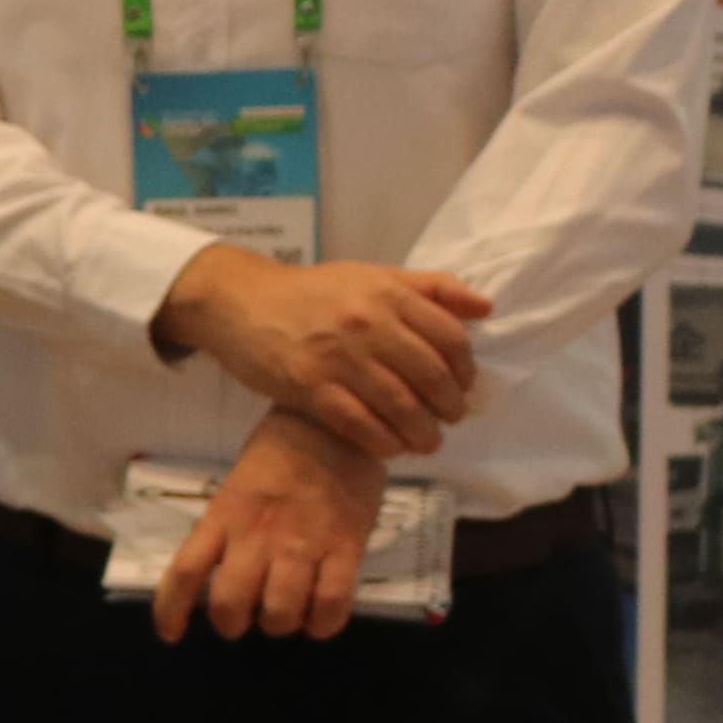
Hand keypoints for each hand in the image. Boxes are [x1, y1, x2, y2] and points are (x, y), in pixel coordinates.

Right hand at [155, 245, 495, 461]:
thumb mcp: (371, 276)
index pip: (449, 338)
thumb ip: (429, 287)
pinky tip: (391, 446)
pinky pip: (359, 423)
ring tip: (426, 442)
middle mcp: (367, 323)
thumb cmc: (310, 292)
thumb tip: (484, 307)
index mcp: (387, 294)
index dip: (466, 369)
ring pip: (400, 405)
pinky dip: (383, 441)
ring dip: (422, 432)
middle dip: (449, 406)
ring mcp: (337, 357)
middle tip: (449, 419)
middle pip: (431, 376)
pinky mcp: (309, 386)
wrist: (238, 302)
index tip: (463, 386)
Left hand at [157, 410, 388, 645]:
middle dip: (232, 624)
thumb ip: (226, 530)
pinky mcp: (346, 547)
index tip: (170, 635)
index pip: (184, 572)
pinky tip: (321, 619)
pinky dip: (324, 624)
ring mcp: (302, 542)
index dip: (170, 611)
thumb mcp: (237, 488)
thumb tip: (217, 578)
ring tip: (286, 614)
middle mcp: (256, 534)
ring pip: (280, 613)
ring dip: (280, 624)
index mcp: (223, 516)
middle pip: (229, 604)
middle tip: (244, 618)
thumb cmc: (280, 455)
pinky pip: (332, 603)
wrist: (332, 422)